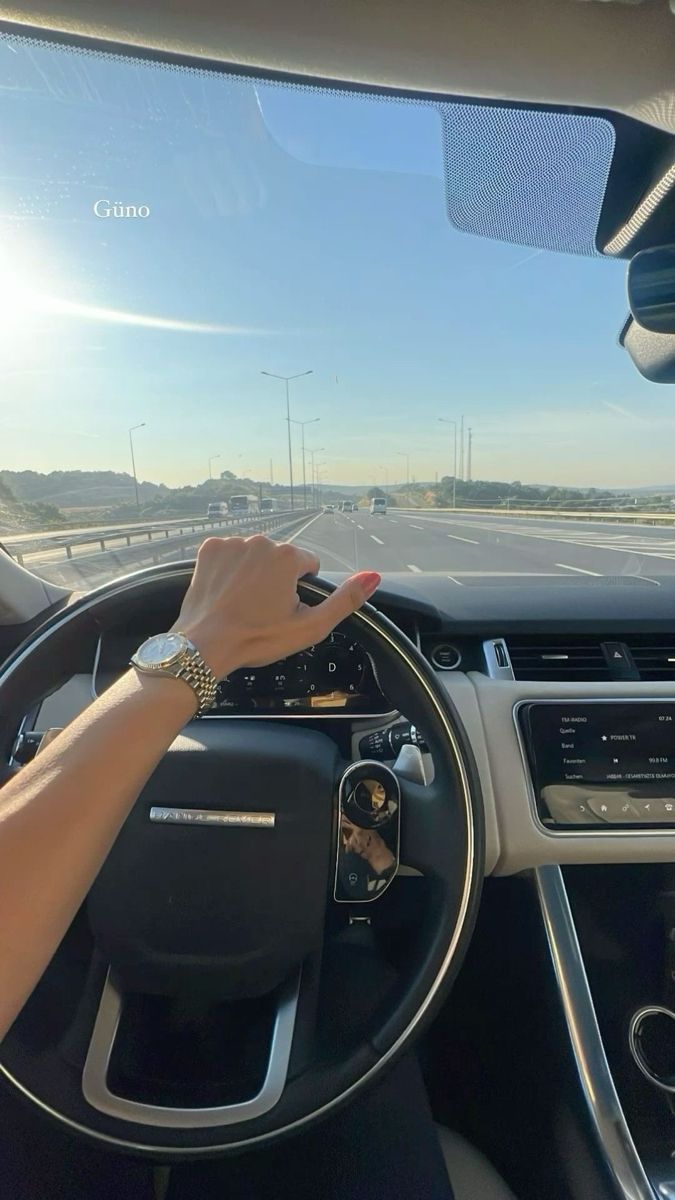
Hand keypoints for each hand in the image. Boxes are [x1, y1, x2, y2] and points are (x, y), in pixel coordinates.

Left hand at [172, 534, 380, 678]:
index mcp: (287, 556)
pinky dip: (229, 569)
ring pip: (254, 556)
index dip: (300, 590)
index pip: (308, 565)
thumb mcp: (310, 626)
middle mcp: (260, 541)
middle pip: (280, 559)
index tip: (284, 610)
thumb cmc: (257, 639)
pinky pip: (229, 554)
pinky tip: (226, 591)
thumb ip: (346, 599)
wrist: (205, 645)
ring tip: (242, 603)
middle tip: (262, 610)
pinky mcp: (208, 549)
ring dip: (252, 573)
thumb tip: (373, 576)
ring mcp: (231, 543)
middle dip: (276, 580)